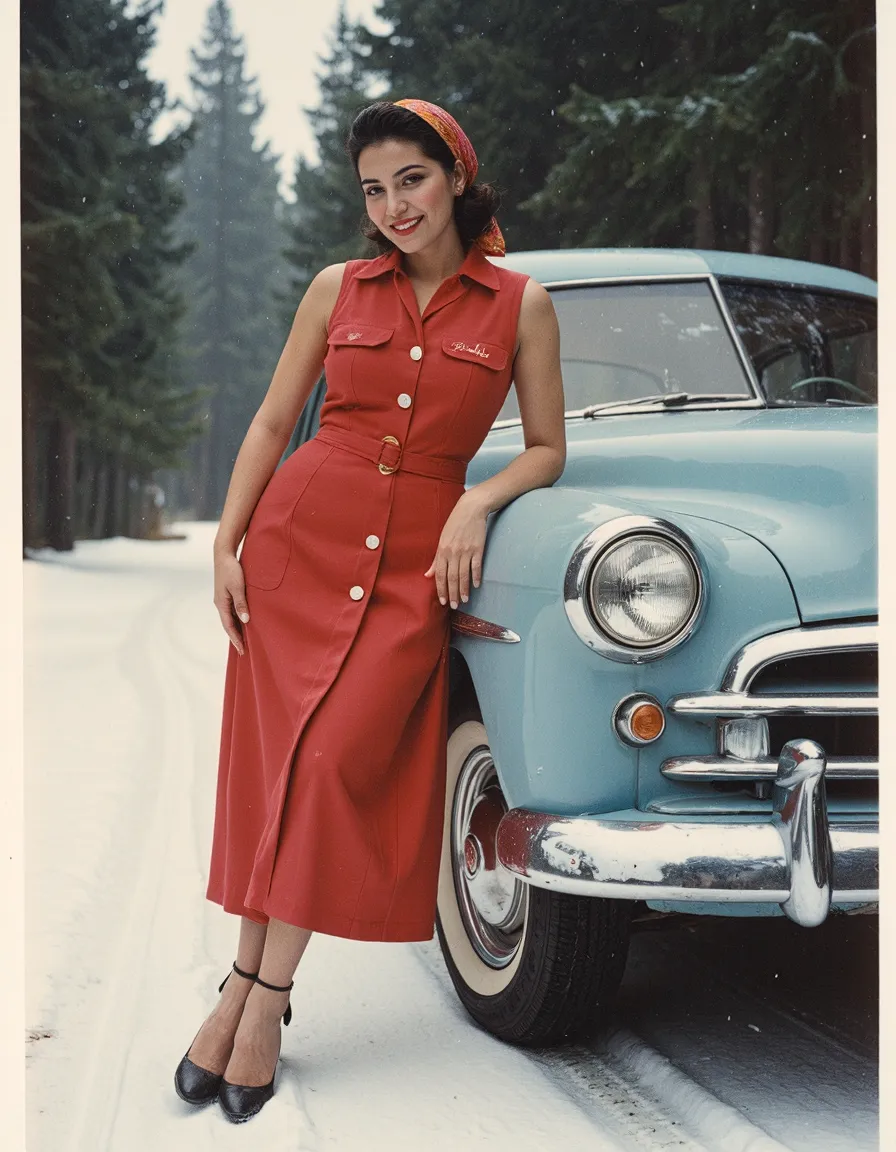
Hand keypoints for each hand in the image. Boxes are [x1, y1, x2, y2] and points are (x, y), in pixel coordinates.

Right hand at [214, 551, 249, 654]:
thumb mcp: (238, 586)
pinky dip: (237, 620)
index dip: (236, 639)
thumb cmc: (231, 569)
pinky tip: (244, 623)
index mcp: (221, 604)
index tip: (242, 650)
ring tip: (244, 641)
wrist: (223, 554)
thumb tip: (245, 620)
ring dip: (237, 630)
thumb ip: (241, 603)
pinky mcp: (226, 594)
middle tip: (243, 651)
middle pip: (228, 625)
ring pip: (230, 619)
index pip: (229, 626)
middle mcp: (220, 604)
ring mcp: (223, 599)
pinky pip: (232, 612)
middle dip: (236, 638)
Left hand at [424, 493, 488, 608]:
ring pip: (464, 575)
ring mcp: (466, 551)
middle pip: (452, 578)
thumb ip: (436, 559)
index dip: (441, 589)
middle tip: (455, 606)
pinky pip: (476, 566)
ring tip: (464, 600)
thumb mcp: (442, 540)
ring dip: (464, 589)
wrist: (471, 509)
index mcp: (442, 550)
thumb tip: (428, 574)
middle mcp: (453, 552)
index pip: (440, 575)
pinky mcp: (478, 548)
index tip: (443, 601)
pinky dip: (476, 577)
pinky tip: (476, 586)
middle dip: (453, 593)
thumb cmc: (455, 524)